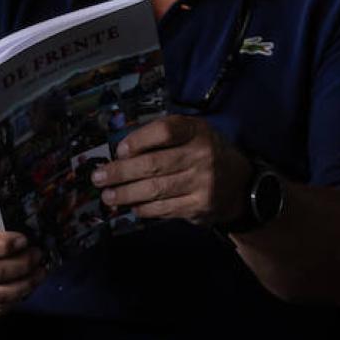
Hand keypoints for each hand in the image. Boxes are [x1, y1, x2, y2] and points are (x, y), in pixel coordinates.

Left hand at [92, 115, 252, 225]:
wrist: (241, 184)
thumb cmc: (206, 152)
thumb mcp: (193, 134)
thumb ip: (163, 137)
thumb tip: (122, 151)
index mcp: (197, 131)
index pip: (164, 131)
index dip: (138, 140)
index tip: (119, 150)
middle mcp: (202, 155)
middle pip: (154, 164)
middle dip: (121, 172)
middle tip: (98, 177)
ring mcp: (202, 183)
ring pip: (155, 190)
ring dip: (126, 194)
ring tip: (108, 195)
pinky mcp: (199, 206)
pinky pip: (164, 208)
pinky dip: (143, 208)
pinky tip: (131, 206)